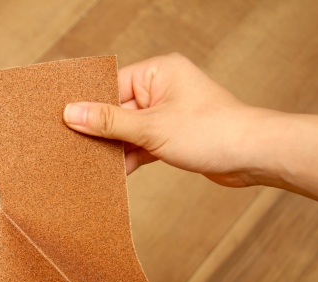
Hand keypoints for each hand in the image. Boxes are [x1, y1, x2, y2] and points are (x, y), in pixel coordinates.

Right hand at [63, 53, 271, 186]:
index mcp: (157, 73)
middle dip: (100, 132)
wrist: (254, 157)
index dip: (87, 107)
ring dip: (114, 149)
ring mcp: (167, 114)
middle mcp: (161, 89)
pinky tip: (113, 174)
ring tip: (89, 166)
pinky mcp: (172, 136)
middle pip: (117, 110)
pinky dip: (130, 158)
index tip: (63, 124)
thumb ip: (109, 121)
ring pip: (128, 131)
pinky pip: (141, 144)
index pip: (110, 87)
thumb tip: (71, 113)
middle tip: (72, 148)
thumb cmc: (211, 131)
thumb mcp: (151, 127)